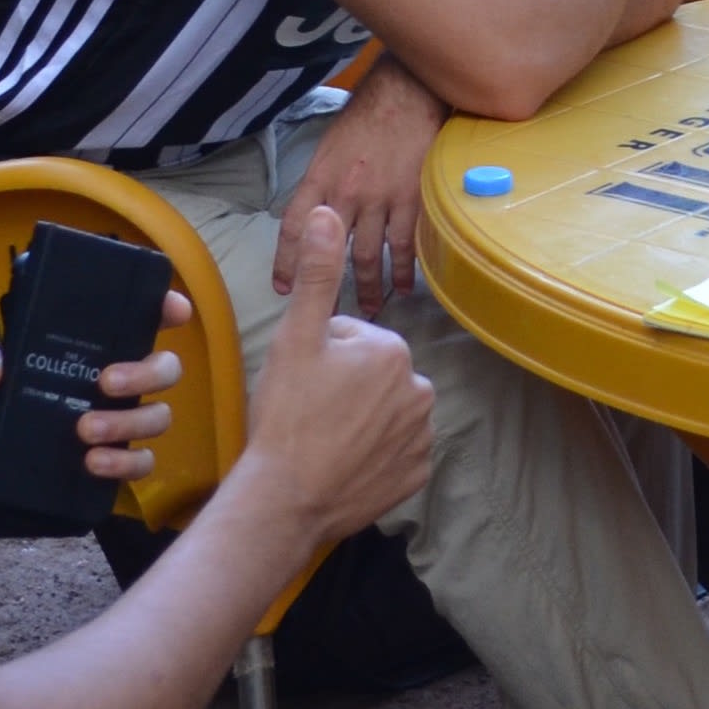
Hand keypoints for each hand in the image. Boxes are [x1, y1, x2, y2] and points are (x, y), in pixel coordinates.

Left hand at [0, 295, 189, 530]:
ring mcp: (111, 424)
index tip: (172, 310)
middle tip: (104, 382)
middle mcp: (107, 384)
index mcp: (84, 350)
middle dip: (146, 373)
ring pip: (157, 417)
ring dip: (130, 422)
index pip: (138, 321)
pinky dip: (125, 464)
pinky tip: (93, 463)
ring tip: (84, 431)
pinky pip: (141, 463)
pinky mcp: (105, 465)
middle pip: (164, 369)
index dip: (166, 309)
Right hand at [240, 206, 438, 546]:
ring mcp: (422, 436)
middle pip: (373, 375)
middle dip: (344, 387)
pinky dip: (373, 456)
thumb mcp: (295, 338)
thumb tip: (327, 211)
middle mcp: (419, 389)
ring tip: (323, 438)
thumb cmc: (287, 415)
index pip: (352, 340)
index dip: (320, 357)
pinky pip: (396, 452)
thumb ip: (316, 274)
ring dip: (360, 420)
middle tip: (309, 412)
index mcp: (392, 351)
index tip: (301, 383)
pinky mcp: (418, 474)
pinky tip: (343, 463)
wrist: (286, 497)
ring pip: (385, 412)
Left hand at [275, 63, 446, 314]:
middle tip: (331, 315)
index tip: (283, 288)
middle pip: (332, 253)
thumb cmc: (367, 114)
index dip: (286, 262)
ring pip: (370, 255)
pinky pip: (406, 243)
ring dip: (370, 285)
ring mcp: (381, 199)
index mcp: (320, 178)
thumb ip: (322, 183)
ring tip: (373, 307)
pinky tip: (406, 285)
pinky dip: (405, 269)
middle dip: (331, 288)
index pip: (293, 228)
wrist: (406, 93)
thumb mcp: (329, 146)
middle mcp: (346, 194)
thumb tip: (317, 215)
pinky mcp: (412, 199)